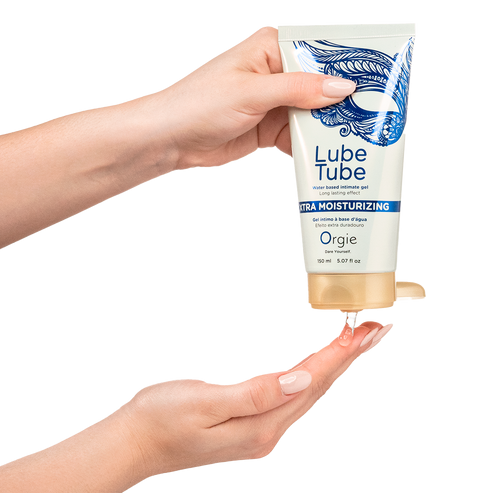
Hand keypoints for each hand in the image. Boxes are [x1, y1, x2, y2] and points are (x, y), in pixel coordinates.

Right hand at [121, 321, 392, 476]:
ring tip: (355, 345)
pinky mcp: (249, 425)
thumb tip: (299, 380)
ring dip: (333, 367)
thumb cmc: (160, 419)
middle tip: (375, 332)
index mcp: (260, 425)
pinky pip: (292, 397)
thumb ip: (255, 394)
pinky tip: (316, 369)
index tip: (365, 332)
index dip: (339, 355)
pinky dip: (311, 376)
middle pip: (317, 388)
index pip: (310, 382)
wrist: (133, 444)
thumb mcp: (204, 402)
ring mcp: (259, 431)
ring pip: (308, 392)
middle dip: (347, 358)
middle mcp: (267, 431)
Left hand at [149, 26, 355, 168]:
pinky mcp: (269, 128)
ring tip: (358, 140)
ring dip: (329, 127)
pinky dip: (311, 146)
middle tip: (374, 116)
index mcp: (271, 49)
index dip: (348, 64)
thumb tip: (343, 87)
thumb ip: (298, 89)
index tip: (376, 80)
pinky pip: (298, 135)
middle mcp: (276, 73)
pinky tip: (328, 156)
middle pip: (321, 85)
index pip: (319, 50)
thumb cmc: (201, 103)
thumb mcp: (252, 92)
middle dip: (343, 102)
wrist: (171, 138)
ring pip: (312, 113)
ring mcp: (274, 103)